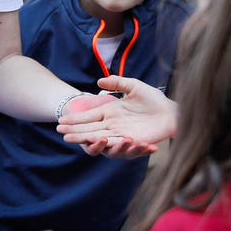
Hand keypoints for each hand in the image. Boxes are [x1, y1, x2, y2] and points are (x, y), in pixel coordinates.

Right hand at [57, 76, 176, 157]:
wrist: (171, 111)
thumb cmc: (152, 99)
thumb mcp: (134, 86)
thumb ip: (117, 82)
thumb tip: (99, 80)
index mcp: (109, 113)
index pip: (88, 118)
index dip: (74, 121)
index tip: (60, 122)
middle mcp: (113, 126)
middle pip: (90, 133)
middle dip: (77, 134)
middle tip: (64, 135)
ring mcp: (123, 136)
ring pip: (105, 144)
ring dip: (97, 143)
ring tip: (94, 138)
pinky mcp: (135, 143)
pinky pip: (126, 150)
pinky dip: (124, 148)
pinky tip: (126, 142)